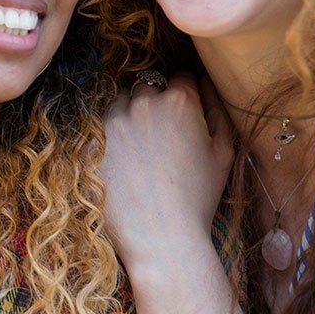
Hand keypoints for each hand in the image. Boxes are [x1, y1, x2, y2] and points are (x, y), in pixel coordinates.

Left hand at [101, 75, 232, 276]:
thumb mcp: (223, 152)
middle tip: (161, 137)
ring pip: (120, 103)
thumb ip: (217, 110)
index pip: (181, 77)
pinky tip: (121, 164)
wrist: (161, 236)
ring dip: (128, 116)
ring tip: (138, 152)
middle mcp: (144, 102)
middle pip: (148, 87)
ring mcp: (113, 120)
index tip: (183, 116)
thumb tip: (207, 86)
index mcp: (180, 100)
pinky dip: (109, 138)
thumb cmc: (198, 198)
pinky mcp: (91, 141)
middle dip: (155, 104)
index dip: (184, 96)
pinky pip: (99, 128)